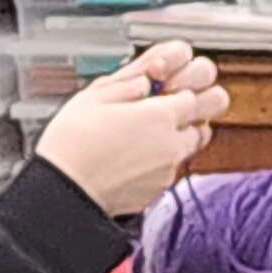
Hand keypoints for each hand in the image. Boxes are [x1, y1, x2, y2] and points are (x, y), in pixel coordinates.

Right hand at [31, 39, 227, 217]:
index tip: (166, 87)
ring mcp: (167, 169)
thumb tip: (145, 81)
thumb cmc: (73, 145)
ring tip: (151, 130)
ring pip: (193, 143)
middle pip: (207, 117)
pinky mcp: (158, 189)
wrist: (64, 191)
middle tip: (174, 103)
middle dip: (197, 106)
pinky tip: (136, 154)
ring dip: (180, 133)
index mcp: (160, 115)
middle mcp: (171, 143)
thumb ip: (129, 81)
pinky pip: (172, 167)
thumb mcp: (95, 95)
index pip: (196, 92)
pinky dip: (162, 158)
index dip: (181, 86)